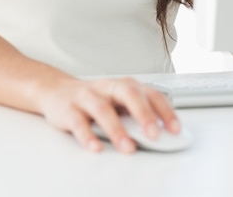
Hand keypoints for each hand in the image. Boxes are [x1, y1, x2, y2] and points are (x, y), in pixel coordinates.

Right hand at [38, 77, 179, 153]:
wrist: (57, 90)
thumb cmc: (95, 98)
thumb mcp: (118, 102)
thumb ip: (136, 114)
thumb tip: (161, 134)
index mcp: (124, 85)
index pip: (149, 93)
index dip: (164, 110)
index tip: (175, 129)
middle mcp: (107, 88)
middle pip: (128, 94)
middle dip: (143, 114)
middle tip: (154, 134)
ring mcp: (87, 97)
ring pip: (103, 109)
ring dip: (117, 129)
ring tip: (128, 148)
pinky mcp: (68, 109)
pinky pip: (78, 122)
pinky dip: (87, 136)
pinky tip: (95, 147)